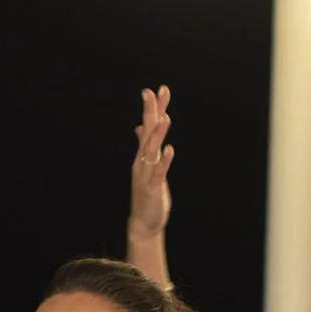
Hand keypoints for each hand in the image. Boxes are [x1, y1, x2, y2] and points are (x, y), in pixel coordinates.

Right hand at [128, 85, 173, 238]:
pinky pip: (158, 173)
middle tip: (156, 92)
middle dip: (152, 112)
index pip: (148, 126)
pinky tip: (169, 150)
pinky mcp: (152, 188)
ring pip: (151, 150)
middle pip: (148, 132)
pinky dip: (163, 161)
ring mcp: (146, 174)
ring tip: (165, 117)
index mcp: (144, 155)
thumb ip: (145, 145)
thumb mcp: (148, 165)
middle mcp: (143, 161)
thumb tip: (141, 126)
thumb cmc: (147, 193)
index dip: (153, 108)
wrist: (143, 222)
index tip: (158, 89)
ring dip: (158, 134)